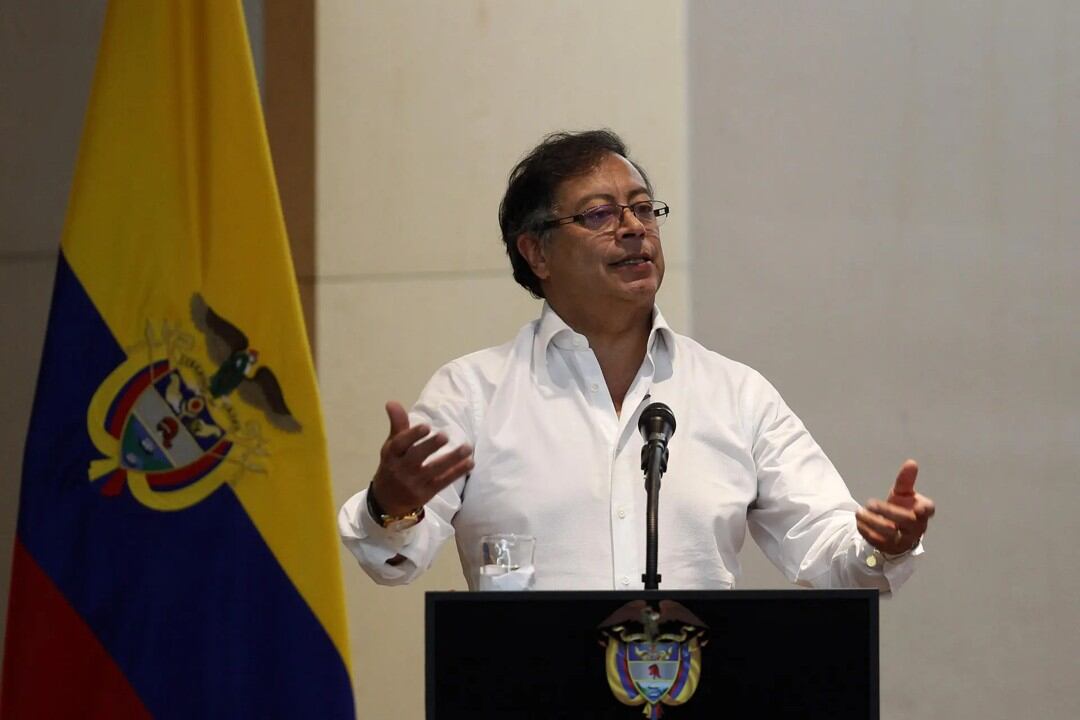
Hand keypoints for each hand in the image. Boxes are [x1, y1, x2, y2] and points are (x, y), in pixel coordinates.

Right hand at [371, 401, 473, 515]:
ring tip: (467, 448)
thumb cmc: (393, 465)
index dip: (412, 435)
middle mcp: (401, 469)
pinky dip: (456, 473)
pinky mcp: (426, 493)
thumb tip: (392, 402)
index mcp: (392, 454)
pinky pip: (443, 482)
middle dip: (430, 447)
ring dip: (451, 459)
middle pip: (416, 457)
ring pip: (434, 470)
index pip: (400, 444)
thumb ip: (398, 424)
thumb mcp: (392, 445)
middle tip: (445, 436)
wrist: (387, 499)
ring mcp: (414, 482)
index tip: (426, 426)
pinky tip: (470, 463)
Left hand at [856, 459, 935, 554]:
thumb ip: (905, 480)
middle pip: (906, 520)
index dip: (924, 510)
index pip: (928, 510)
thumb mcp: (903, 493)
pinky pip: (878, 541)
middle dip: (887, 511)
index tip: (917, 508)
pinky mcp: (890, 548)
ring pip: (891, 532)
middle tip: (870, 503)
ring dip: (873, 522)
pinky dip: (866, 531)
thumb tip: (911, 462)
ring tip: (859, 512)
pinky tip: (858, 522)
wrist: (894, 530)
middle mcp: (916, 527)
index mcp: (923, 512)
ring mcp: (904, 539)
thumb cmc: (901, 507)